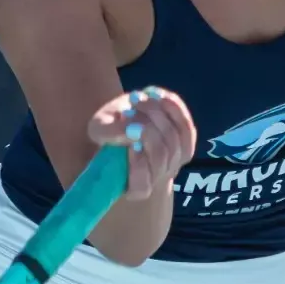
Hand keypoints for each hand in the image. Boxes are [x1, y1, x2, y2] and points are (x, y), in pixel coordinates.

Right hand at [87, 86, 196, 201]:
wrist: (128, 121)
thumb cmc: (110, 128)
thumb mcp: (98, 128)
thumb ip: (108, 131)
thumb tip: (129, 130)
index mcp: (133, 187)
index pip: (141, 186)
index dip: (138, 165)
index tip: (129, 143)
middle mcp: (156, 180)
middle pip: (160, 155)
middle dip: (145, 128)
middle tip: (130, 109)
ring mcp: (174, 164)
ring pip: (172, 138)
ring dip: (155, 114)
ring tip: (138, 99)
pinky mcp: (186, 147)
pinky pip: (186, 128)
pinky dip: (173, 109)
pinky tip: (157, 96)